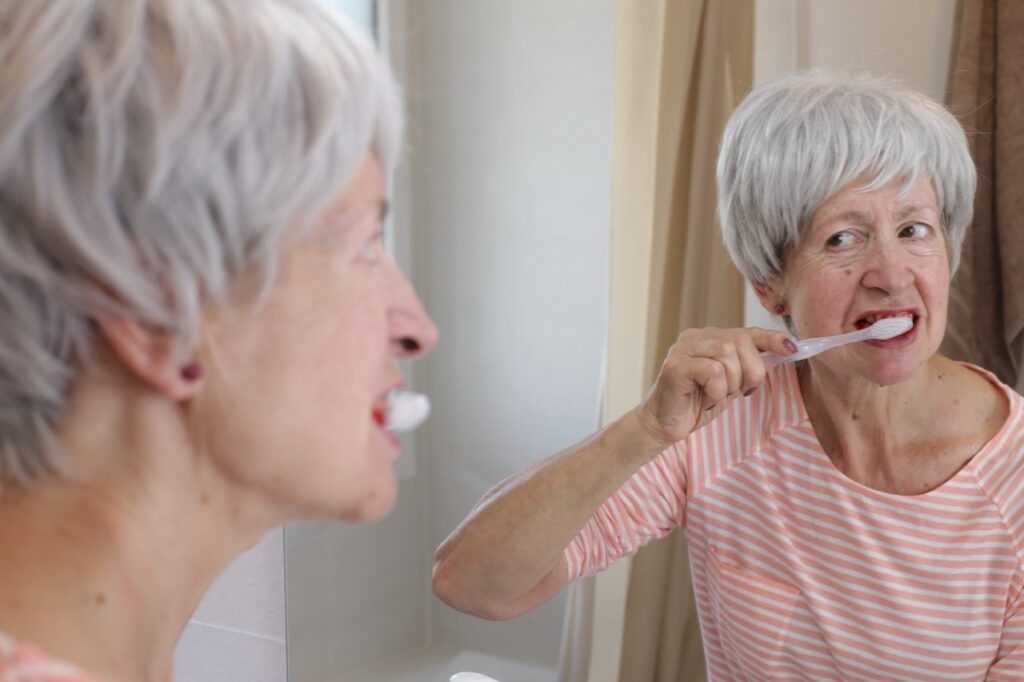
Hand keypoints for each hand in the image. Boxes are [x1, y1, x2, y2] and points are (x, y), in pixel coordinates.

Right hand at [635, 327, 796, 448]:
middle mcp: (694, 337)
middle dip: (751, 370)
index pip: (746, 332)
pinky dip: (717, 391)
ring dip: (731, 383)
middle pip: (740, 341)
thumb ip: (749, 367)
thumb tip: (783, 352)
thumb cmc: (695, 404)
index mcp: (708, 338)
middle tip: (742, 392)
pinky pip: (713, 372)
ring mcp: (682, 349)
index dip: (771, 338)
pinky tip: (705, 400)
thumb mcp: (730, 385)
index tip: (793, 348)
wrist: (663, 426)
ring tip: (716, 397)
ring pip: (728, 354)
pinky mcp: (674, 366)